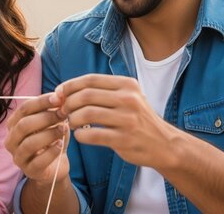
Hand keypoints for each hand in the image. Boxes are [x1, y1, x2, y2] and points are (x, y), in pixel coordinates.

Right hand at [4, 93, 69, 185]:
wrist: (56, 165)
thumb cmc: (52, 139)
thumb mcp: (53, 122)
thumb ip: (54, 109)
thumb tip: (61, 95)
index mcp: (14, 124)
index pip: (24, 109)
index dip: (41, 102)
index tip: (59, 98)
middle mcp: (11, 140)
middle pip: (24, 125)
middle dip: (46, 117)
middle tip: (63, 113)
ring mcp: (18, 157)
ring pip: (29, 143)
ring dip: (49, 134)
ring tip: (64, 129)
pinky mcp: (29, 171)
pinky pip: (38, 161)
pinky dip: (51, 152)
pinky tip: (61, 145)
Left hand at [58, 74, 177, 168]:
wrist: (164, 144)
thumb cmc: (138, 119)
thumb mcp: (128, 97)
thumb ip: (101, 92)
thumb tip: (65, 91)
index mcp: (127, 85)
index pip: (90, 79)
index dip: (69, 85)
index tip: (58, 93)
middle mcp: (129, 99)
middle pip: (86, 96)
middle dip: (68, 103)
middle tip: (63, 111)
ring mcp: (127, 119)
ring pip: (86, 114)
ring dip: (72, 119)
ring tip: (71, 123)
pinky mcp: (124, 139)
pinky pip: (92, 135)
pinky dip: (81, 135)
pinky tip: (81, 135)